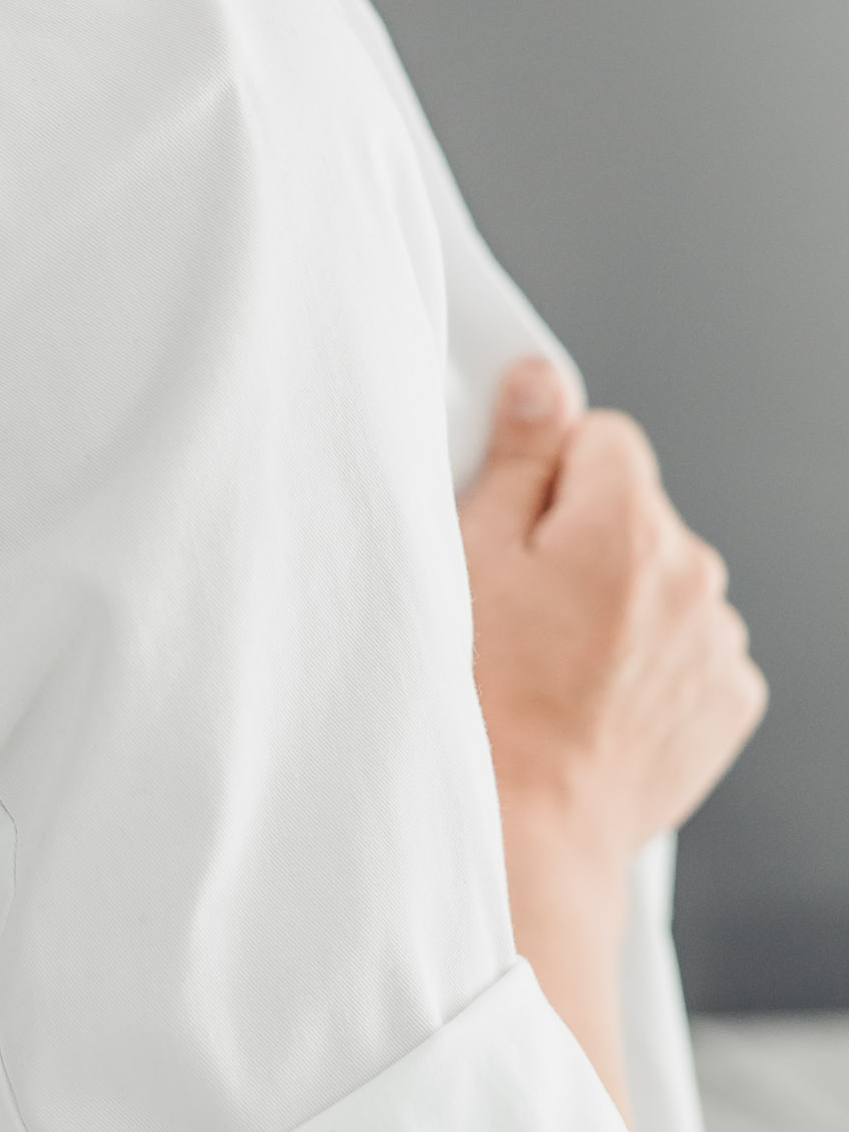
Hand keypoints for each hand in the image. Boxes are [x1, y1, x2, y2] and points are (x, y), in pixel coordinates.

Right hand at [458, 360, 766, 1122]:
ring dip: (623, 596)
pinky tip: (598, 690)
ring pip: (665, 576)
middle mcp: (694, 571)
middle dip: (587, 534)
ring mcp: (721, 640)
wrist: (532, 823)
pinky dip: (653, 655)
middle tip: (525, 597)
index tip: (516, 524)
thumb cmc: (488, 693)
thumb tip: (543, 380)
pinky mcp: (731, 697)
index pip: (604, 435)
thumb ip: (520, 451)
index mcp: (628, 520)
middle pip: (637, 508)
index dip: (549, 471)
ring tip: (559, 654)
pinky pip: (691, 641)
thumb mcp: (472, 548)